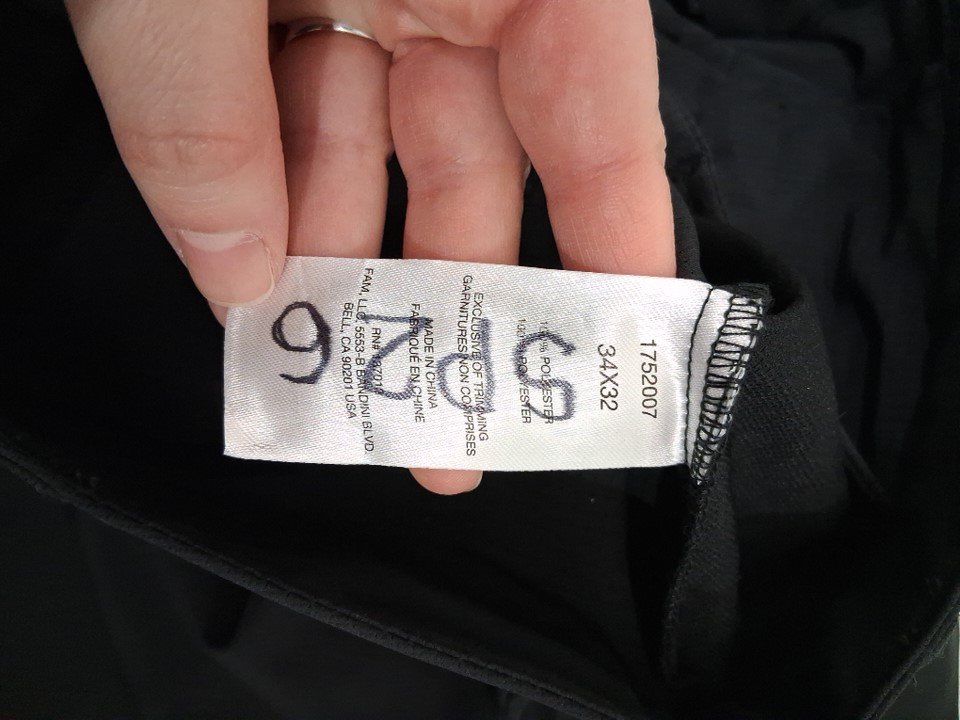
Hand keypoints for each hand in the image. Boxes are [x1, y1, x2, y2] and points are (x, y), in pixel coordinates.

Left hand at [66, 0, 674, 493]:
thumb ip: (202, 113)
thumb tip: (233, 278)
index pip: (603, 121)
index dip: (620, 245)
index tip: (622, 354)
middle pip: (483, 165)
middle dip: (453, 298)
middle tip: (445, 427)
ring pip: (377, 151)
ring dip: (342, 260)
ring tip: (322, 372)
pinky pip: (292, 110)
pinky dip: (268, 189)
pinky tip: (249, 270)